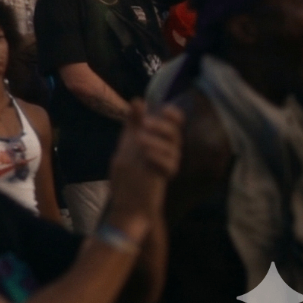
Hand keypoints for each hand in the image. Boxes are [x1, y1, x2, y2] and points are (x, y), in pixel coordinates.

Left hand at [104, 101, 183, 224]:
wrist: (127, 202)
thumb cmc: (129, 173)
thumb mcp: (127, 144)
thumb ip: (133, 124)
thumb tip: (138, 100)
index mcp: (159, 142)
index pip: (173, 124)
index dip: (173, 115)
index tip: (164, 109)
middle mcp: (168, 152)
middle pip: (175, 134)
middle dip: (162, 126)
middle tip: (145, 125)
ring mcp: (168, 166)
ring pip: (173, 149)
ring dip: (156, 141)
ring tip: (140, 140)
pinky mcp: (165, 179)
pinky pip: (170, 165)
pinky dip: (158, 158)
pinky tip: (146, 155)